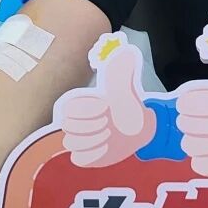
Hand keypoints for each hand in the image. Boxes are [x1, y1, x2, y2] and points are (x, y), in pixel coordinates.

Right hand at [56, 36, 155, 166]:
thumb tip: (123, 50)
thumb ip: (120, 71)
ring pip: (73, 143)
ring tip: (110, 136)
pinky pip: (80, 158)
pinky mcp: (85, 156)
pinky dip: (95, 154)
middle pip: (68, 126)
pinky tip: (108, 147)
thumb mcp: (125, 88)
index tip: (105, 107)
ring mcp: (79, 139)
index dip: (87, 109)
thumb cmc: (129, 107)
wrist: (140, 131)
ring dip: (96, 139)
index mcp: (81, 103)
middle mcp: (76, 121)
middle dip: (93, 125)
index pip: (67, 108)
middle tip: (109, 123)